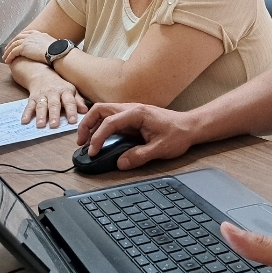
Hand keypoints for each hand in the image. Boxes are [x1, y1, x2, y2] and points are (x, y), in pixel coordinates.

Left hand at [2, 29, 54, 64]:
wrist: (57, 52)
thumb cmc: (58, 51)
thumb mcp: (53, 45)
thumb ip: (48, 46)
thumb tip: (51, 51)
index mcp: (39, 34)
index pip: (26, 33)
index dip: (20, 38)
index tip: (17, 41)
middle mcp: (31, 36)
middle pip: (17, 38)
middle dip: (11, 43)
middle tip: (7, 49)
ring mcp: (27, 41)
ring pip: (13, 45)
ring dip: (8, 51)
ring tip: (5, 57)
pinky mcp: (23, 48)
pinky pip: (13, 52)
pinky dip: (9, 56)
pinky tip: (7, 61)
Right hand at [21, 70, 86, 127]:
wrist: (42, 75)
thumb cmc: (60, 87)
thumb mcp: (71, 91)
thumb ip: (78, 101)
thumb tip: (85, 111)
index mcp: (65, 91)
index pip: (69, 101)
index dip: (71, 111)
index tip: (73, 121)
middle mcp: (53, 93)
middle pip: (54, 104)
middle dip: (54, 114)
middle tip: (54, 125)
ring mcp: (42, 95)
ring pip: (41, 105)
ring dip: (40, 115)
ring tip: (40, 125)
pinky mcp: (32, 98)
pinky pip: (29, 106)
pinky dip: (26, 113)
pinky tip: (24, 121)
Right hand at [76, 102, 197, 169]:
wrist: (190, 126)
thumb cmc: (178, 134)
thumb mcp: (160, 149)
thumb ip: (139, 156)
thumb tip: (120, 163)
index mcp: (137, 113)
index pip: (110, 122)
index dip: (98, 137)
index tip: (93, 152)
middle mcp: (131, 109)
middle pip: (100, 110)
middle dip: (87, 125)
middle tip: (81, 143)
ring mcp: (130, 113)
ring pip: (103, 113)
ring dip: (92, 125)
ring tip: (86, 143)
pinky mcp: (131, 119)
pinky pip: (111, 120)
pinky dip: (101, 128)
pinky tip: (100, 140)